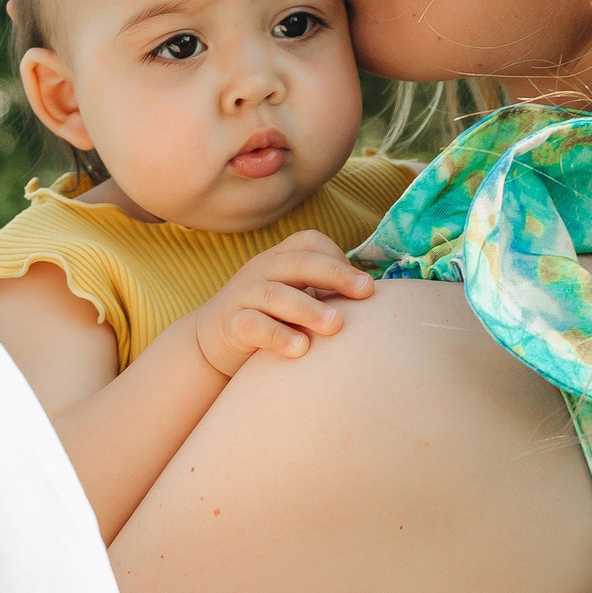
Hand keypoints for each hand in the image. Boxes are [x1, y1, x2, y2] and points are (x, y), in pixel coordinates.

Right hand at [188, 231, 375, 378]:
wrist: (212, 342)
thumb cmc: (270, 318)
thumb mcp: (295, 296)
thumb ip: (325, 293)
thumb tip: (379, 301)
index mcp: (281, 258)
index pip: (311, 243)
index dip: (339, 261)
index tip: (364, 289)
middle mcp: (261, 269)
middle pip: (298, 262)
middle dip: (335, 274)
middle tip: (366, 292)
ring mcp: (243, 295)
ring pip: (274, 293)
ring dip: (308, 308)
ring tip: (336, 326)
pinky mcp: (230, 324)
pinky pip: (251, 324)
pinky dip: (276, 335)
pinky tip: (300, 349)